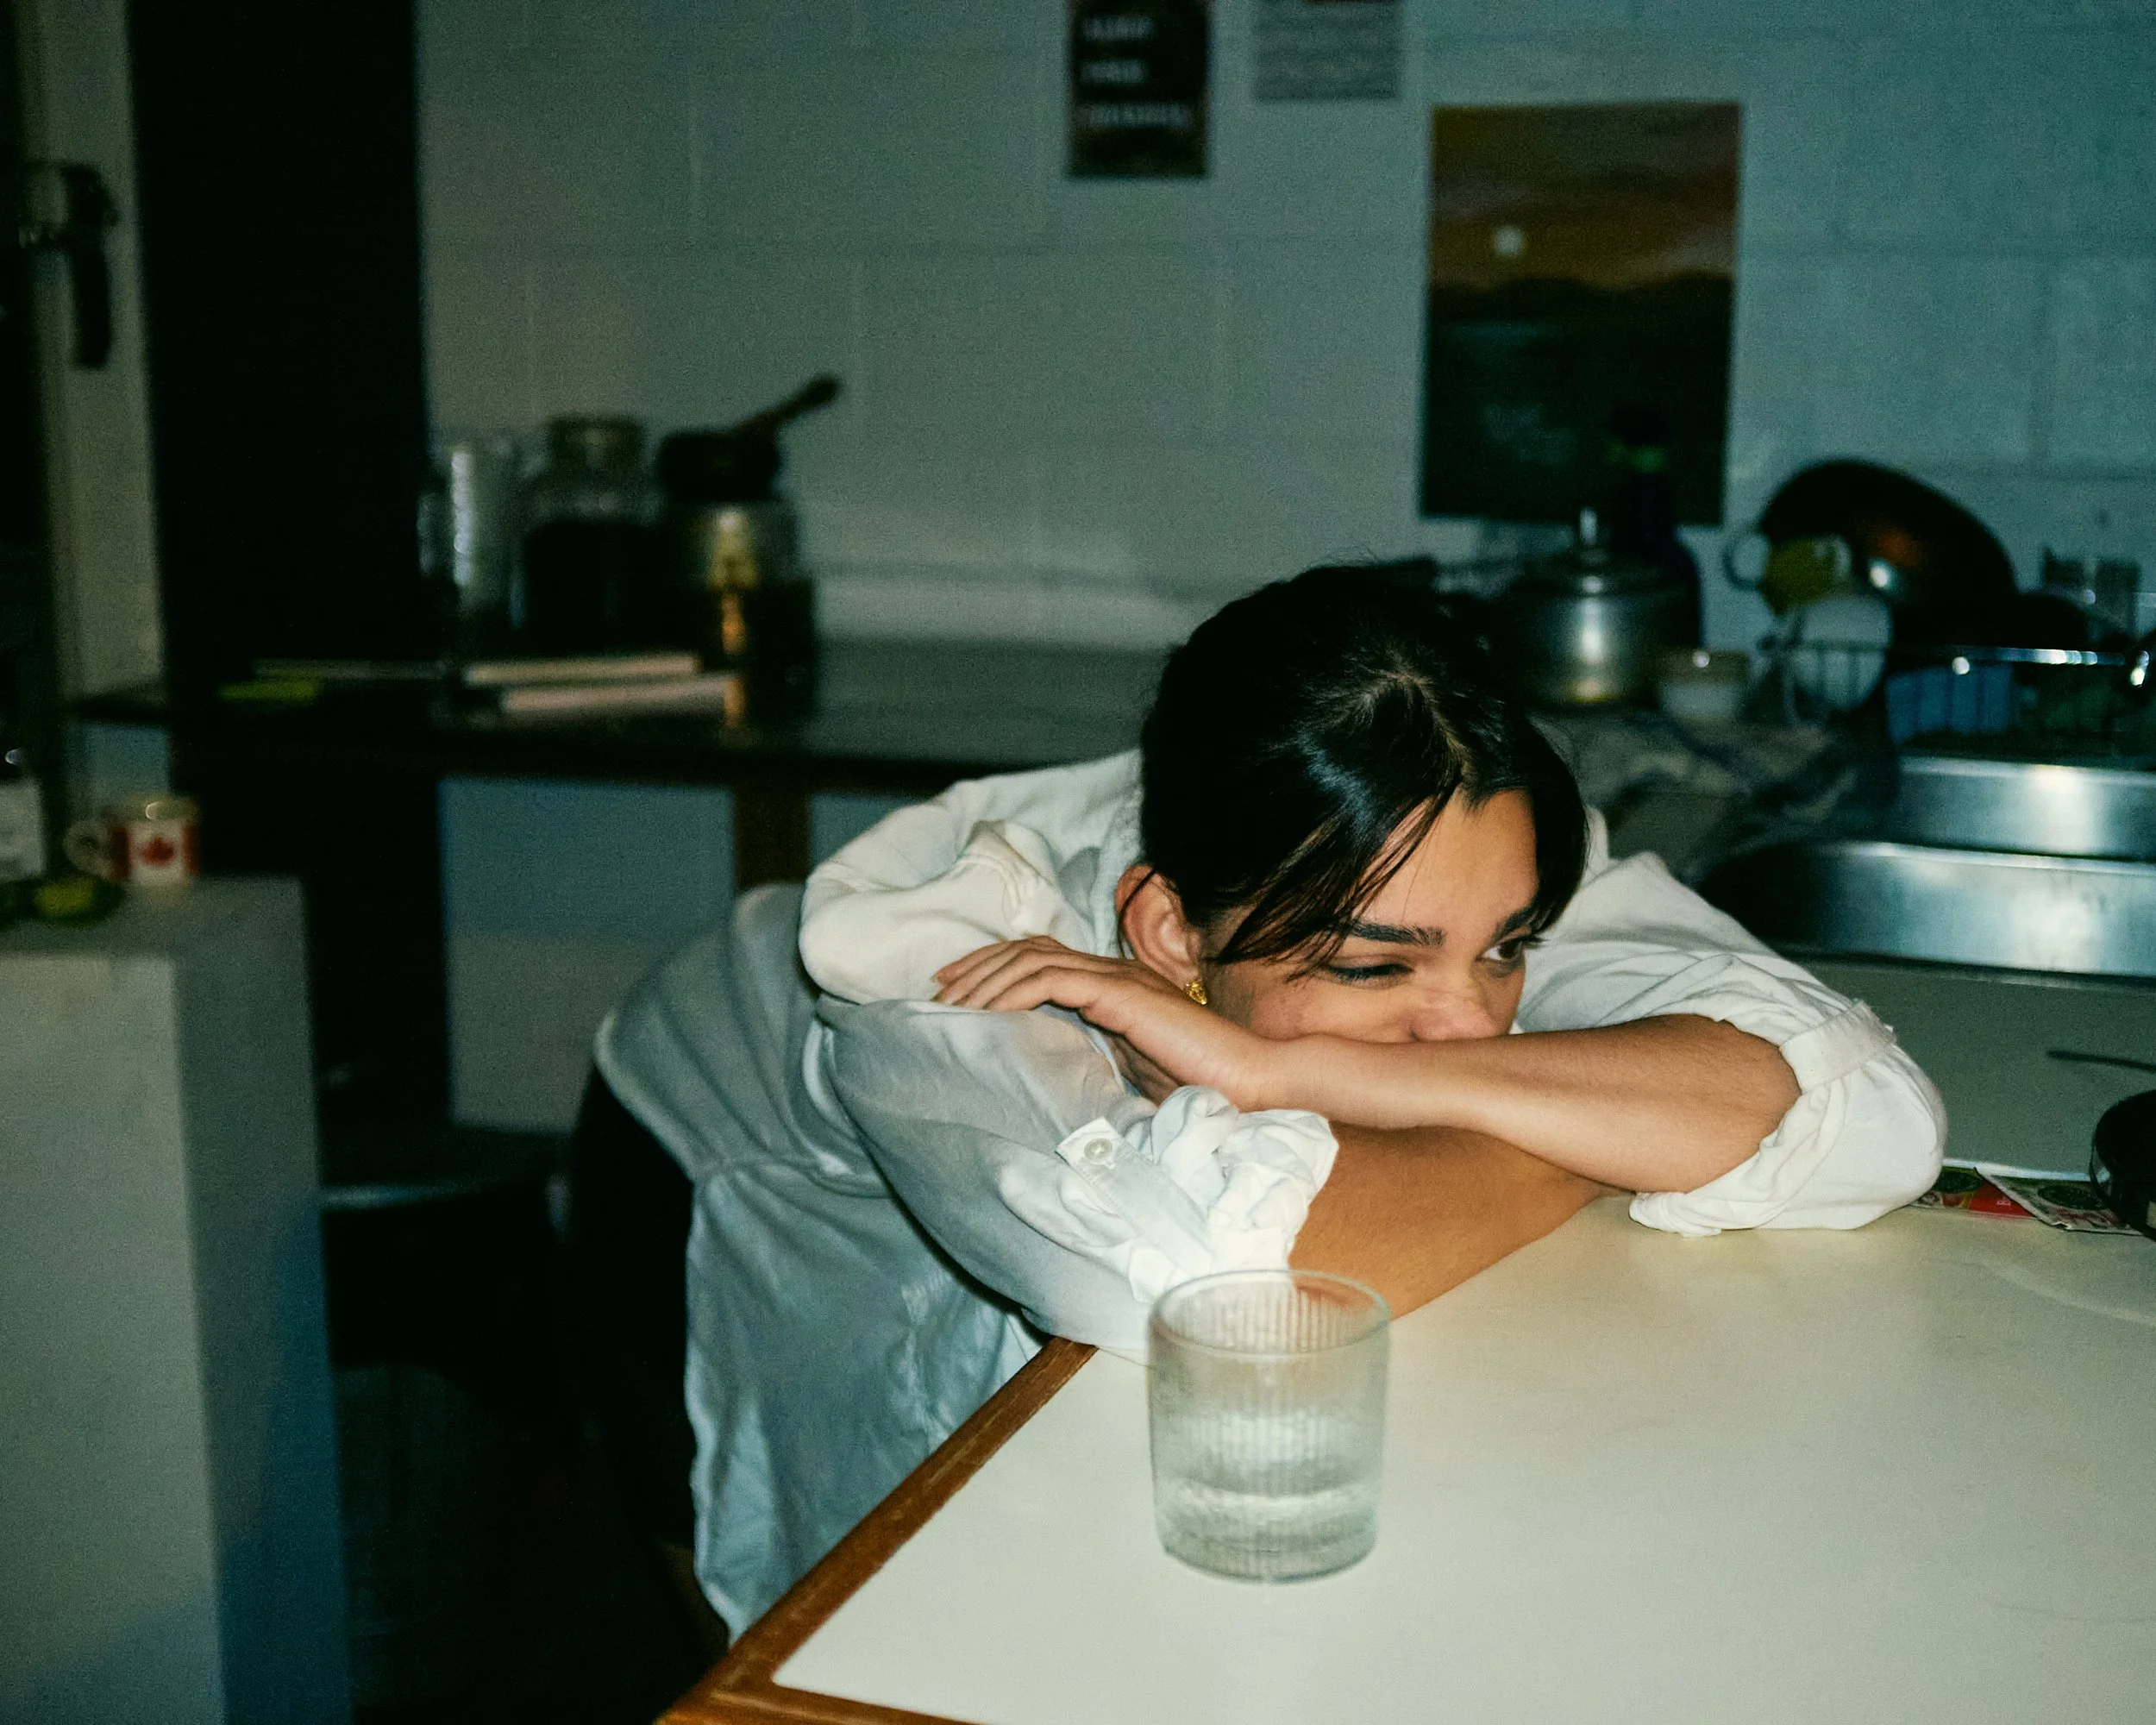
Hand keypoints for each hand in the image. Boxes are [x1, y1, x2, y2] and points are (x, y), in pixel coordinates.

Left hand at [932, 937, 1263, 1104]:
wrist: (1252, 1081)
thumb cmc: (1201, 1087)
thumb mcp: (1131, 1072)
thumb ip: (1095, 1061)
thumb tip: (1049, 1081)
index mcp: (1114, 986)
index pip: (1042, 958)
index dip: (994, 968)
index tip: (955, 991)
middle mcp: (1112, 971)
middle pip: (1027, 949)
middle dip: (977, 966)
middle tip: (938, 990)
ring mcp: (1117, 978)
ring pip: (1031, 959)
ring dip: (985, 979)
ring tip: (952, 1006)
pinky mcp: (1120, 993)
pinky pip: (1050, 979)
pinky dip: (1011, 992)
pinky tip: (986, 1014)